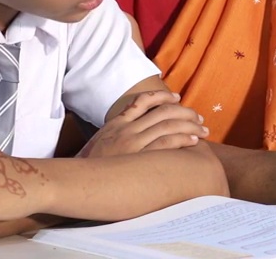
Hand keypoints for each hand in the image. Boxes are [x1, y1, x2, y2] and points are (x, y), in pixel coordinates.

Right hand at [79, 90, 207, 157]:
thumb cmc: (85, 167)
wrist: (72, 178)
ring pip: (168, 125)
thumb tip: (127, 138)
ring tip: (203, 129)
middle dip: (185, 113)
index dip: (162, 97)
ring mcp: (132, 141)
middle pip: (163, 112)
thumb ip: (112, 137)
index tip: (177, 98)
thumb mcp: (96, 144)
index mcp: (116, 123)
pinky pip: (165, 143)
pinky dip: (182, 139)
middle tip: (199, 118)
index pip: (142, 101)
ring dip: (189, 125)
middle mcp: (126, 128)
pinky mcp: (137, 155)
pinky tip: (193, 141)